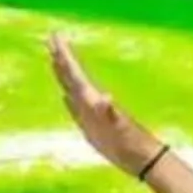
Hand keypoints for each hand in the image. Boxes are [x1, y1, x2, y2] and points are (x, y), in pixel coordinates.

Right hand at [48, 33, 164, 176]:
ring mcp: (89, 113)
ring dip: (63, 74)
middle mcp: (90, 101)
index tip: (56, 36)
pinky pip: (74, 108)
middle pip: (72, 75)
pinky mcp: (90, 126)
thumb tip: (105, 98)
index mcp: (93, 98)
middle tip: (52, 38)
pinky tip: (64, 96)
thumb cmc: (130, 142)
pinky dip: (68, 100)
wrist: (140, 156)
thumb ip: (111, 113)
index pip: (76, 72)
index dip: (65, 55)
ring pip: (72, 88)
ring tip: (53, 60)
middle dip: (62, 57)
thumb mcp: (120, 127)